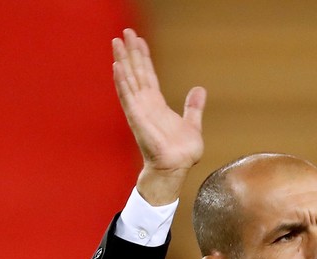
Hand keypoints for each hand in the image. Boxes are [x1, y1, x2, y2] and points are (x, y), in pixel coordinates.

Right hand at [112, 28, 205, 204]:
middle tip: (124, 32)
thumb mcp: (192, 124)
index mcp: (157, 104)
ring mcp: (140, 110)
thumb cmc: (181, 151)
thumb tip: (199, 90)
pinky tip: (117, 66)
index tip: (138, 40)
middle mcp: (145, 104)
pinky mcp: (137, 118)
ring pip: (129, 80)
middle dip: (130, 52)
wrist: (176, 168)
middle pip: (136, 72)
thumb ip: (193, 107)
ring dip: (122, 61)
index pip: (148, 75)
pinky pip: (127, 96)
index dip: (143, 57)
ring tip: (116, 42)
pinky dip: (122, 81)